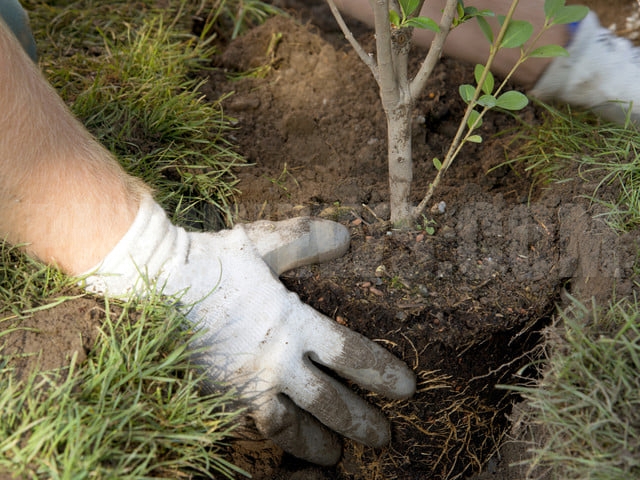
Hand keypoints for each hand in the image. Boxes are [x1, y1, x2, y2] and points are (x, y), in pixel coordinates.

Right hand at [84, 195, 415, 464]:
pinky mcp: (220, 396)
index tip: (405, 389)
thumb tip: (346, 235)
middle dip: (360, 421)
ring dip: (319, 442)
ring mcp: (245, 384)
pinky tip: (286, 445)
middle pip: (328, 402)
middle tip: (384, 437)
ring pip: (291, 426)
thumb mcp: (265, 244)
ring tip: (338, 454)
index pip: (348, 354)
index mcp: (291, 322)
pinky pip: (253, 427)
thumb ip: (307, 241)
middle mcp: (274, 361)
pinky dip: (275, 440)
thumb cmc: (215, 260)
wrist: (158, 280)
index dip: (380, 373)